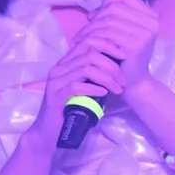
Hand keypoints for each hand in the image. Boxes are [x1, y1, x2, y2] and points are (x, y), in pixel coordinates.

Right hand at [35, 32, 125, 147]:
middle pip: (89, 53)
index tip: (125, 57)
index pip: (87, 43)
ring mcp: (55, 82)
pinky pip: (78, 86)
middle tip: (123, 80)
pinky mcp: (55, 96)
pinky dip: (94, 88)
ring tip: (118, 89)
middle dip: (111, 65)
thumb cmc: (71, 110)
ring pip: (86, 68)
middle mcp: (58, 69)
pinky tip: (104, 94)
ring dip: (107, 78)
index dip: (108, 46)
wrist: (50, 132)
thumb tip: (118, 63)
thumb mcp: (85, 87)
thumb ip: (94, 75)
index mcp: (65, 63)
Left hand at [71, 0, 159, 93]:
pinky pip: (107, 34)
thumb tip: (93, 12)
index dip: (105, 2)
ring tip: (81, 39)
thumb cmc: (124, 57)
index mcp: (150, 16)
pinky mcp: (136, 45)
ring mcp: (145, 34)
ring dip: (90, 30)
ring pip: (108, 21)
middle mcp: (152, 23)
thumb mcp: (122, 33)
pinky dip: (92, 38)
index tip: (94, 16)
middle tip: (84, 32)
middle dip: (94, 18)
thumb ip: (113, 18)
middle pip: (113, 8)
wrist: (132, 82)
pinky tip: (85, 46)